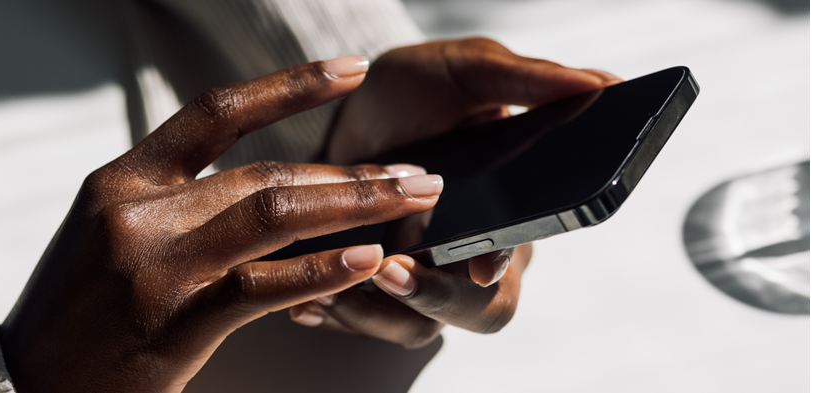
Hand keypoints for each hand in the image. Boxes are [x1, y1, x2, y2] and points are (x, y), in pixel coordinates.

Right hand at [0, 57, 444, 392]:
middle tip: (413, 173)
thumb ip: (172, 202)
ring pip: (273, 215)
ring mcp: (156, 265)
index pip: (216, 114)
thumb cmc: (74, 313)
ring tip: (410, 201)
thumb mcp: (107, 234)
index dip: (288, 87)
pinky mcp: (174, 322)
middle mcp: (137, 211)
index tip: (347, 72)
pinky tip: (364, 259)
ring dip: (351, 204)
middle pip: (264, 172)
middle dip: (348, 171)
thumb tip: (259, 186)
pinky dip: (319, 270)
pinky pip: (261, 286)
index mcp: (120, 181)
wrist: (22, 386)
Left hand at [291, 38, 618, 347]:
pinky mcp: (378, 291)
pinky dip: (340, 315)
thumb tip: (603, 83)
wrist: (351, 111)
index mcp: (509, 208)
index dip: (502, 267)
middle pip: (480, 309)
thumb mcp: (468, 69)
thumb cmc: (417, 93)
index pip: (520, 255)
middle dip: (435, 299)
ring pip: (419, 327)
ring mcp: (425, 274)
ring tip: (333, 288)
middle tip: (391, 271)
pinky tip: (311, 302)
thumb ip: (527, 78)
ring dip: (376, 313)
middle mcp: (472, 251)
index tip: (477, 262)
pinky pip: (369, 324)